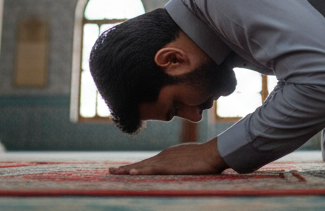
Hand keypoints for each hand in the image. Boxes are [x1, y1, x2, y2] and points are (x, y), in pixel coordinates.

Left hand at [107, 139, 228, 175]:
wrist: (214, 152)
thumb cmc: (208, 158)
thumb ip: (186, 165)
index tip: (125, 170)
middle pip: (141, 163)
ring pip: (142, 166)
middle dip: (124, 168)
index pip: (149, 162)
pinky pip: (151, 169)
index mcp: (169, 155)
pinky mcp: (169, 166)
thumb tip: (187, 169)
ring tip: (113, 172)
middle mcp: (164, 156)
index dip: (137, 167)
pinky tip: (130, 172)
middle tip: (110, 171)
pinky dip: (140, 170)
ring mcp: (166, 160)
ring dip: (126, 170)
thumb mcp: (193, 161)